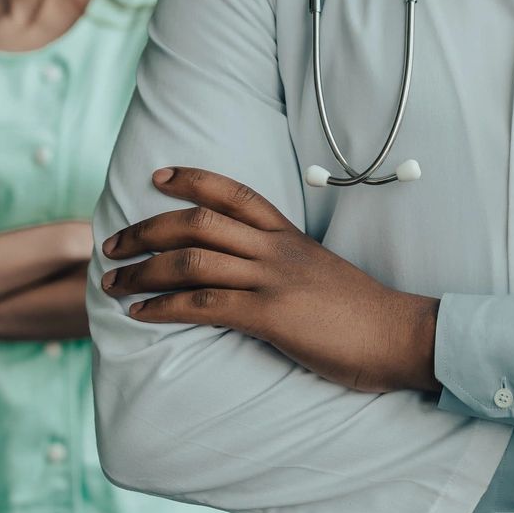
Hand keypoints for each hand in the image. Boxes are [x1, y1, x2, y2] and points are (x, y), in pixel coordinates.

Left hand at [101, 167, 437, 393]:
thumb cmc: (364, 313)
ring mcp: (273, 281)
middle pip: (198, 223)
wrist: (401, 335)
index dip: (192, 180)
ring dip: (143, 270)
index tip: (157, 177)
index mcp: (289, 236)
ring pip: (192, 261)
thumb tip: (251, 275)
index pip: (235, 193)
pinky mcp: (270, 316)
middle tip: (112, 243)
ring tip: (112, 283)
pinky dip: (163, 307)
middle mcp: (276, 250)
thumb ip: (285, 266)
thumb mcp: (321, 273)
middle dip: (146, 231)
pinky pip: (203, 305)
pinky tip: (141, 313)